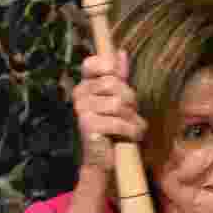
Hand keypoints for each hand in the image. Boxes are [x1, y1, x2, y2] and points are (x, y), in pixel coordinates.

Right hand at [72, 50, 147, 172]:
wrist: (104, 160)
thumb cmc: (114, 128)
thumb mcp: (119, 99)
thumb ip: (119, 76)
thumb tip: (121, 52)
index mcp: (85, 85)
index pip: (92, 64)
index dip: (109, 67)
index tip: (120, 80)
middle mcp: (79, 94)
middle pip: (114, 83)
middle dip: (131, 100)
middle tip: (132, 114)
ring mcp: (82, 109)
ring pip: (119, 103)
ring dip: (133, 119)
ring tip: (132, 128)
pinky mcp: (88, 125)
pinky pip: (119, 122)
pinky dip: (132, 131)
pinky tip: (131, 137)